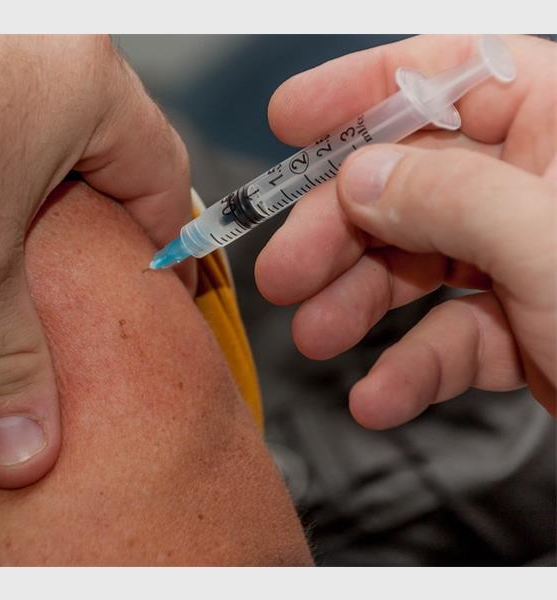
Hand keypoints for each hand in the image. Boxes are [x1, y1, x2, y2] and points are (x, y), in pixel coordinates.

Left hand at [0, 35, 191, 487]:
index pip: (160, 168)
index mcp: (85, 78)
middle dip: (88, 204)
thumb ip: (8, 363)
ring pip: (27, 105)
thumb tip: (24, 446)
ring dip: (19, 166)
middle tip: (76, 264)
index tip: (151, 281)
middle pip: (96, 133)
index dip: (163, 239)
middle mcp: (34, 32)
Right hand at [256, 35, 555, 427]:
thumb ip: (449, 196)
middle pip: (410, 182)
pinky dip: (410, 369)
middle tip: (283, 274)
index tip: (287, 119)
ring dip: (359, 305)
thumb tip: (361, 176)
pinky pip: (451, 336)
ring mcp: (525, 258)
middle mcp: (536, 183)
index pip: (449, 75)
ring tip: (314, 340)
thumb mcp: (550, 242)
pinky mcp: (522, 327)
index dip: (360, 92)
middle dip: (340, 231)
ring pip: (417, 263)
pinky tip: (379, 398)